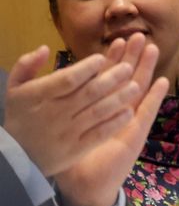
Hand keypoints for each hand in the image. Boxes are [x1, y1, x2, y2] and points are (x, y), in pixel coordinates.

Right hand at [3, 40, 143, 176]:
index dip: (87, 68)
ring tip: (136, 86)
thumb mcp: (15, 89)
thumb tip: (44, 48)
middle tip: (129, 67)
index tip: (102, 58)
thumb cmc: (21, 116)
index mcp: (40, 96)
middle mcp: (54, 114)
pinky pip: (99, 134)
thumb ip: (27, 65)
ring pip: (98, 112)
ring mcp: (67, 133)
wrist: (16, 157)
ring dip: (120, 98)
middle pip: (89, 93)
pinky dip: (115, 122)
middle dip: (112, 78)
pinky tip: (130, 112)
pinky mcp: (76, 149)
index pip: (68, 79)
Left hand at [55, 33, 167, 205]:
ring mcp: (128, 121)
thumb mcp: (60, 129)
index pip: (106, 78)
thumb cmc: (73, 159)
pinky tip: (162, 82)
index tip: (116, 41)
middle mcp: (116, 110)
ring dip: (147, 70)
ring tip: (153, 49)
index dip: (112, 59)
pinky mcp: (135, 135)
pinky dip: (155, 98)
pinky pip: (147, 113)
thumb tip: (50, 85)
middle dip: (132, 57)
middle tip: (138, 35)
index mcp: (98, 107)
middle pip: (126, 78)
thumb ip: (58, 108)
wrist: (86, 185)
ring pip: (139, 90)